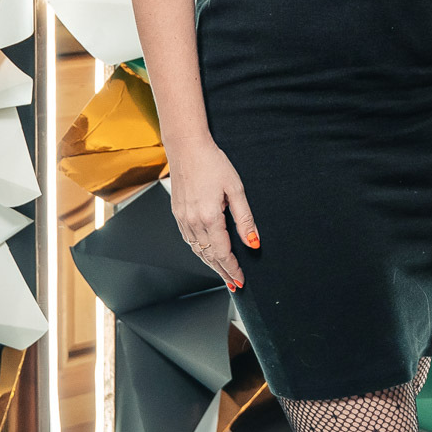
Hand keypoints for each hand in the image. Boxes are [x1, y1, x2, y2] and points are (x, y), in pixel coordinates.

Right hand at [167, 138, 259, 289]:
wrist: (187, 147)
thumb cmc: (212, 163)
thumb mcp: (235, 189)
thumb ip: (245, 219)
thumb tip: (253, 242)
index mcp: (209, 217)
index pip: (223, 253)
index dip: (233, 269)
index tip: (241, 280)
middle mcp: (193, 221)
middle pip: (209, 256)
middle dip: (222, 272)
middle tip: (234, 284)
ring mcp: (183, 218)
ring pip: (197, 250)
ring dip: (210, 264)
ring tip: (222, 273)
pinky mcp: (177, 213)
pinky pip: (188, 240)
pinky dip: (199, 251)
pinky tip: (206, 253)